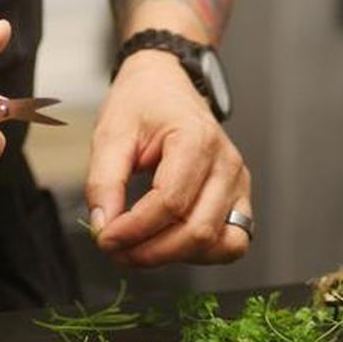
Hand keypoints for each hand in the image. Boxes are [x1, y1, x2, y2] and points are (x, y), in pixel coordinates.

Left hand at [85, 50, 252, 266]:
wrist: (163, 84)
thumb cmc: (141, 103)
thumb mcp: (111, 132)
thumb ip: (104, 181)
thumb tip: (103, 225)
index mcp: (196, 138)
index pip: (170, 202)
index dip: (135, 229)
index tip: (105, 239)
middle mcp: (226, 162)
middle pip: (197, 230)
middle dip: (151, 251)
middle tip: (116, 251)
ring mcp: (238, 182)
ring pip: (218, 244)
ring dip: (175, 257)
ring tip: (138, 250)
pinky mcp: (239, 197)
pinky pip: (232, 242)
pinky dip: (202, 254)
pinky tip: (170, 244)